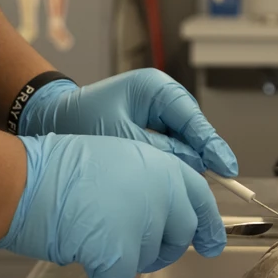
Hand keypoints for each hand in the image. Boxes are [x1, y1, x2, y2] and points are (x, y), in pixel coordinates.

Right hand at [0, 134, 225, 277]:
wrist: (31, 180)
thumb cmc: (64, 166)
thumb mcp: (120, 158)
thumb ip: (151, 182)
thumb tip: (168, 214)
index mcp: (163, 167)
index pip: (200, 200)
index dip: (208, 225)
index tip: (212, 244)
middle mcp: (163, 194)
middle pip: (181, 236)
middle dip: (164, 246)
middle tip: (134, 245)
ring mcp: (145, 225)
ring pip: (149, 259)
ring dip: (127, 255)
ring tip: (96, 232)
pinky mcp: (123, 254)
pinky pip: (121, 276)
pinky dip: (102, 271)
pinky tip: (84, 249)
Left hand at [19, 69, 236, 176]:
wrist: (51, 120)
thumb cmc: (79, 122)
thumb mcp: (121, 138)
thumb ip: (160, 151)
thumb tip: (193, 166)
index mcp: (155, 89)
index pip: (193, 118)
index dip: (211, 144)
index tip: (227, 167)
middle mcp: (161, 98)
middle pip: (192, 132)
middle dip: (195, 158)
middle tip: (198, 189)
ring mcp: (157, 112)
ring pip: (182, 144)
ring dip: (178, 164)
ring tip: (174, 188)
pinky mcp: (150, 128)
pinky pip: (168, 149)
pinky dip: (166, 165)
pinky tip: (161, 183)